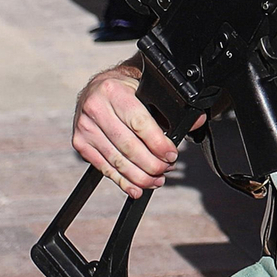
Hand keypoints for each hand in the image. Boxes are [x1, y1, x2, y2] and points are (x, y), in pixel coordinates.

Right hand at [71, 62, 182, 198]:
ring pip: (116, 160)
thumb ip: (170, 108)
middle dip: (151, 163)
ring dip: (139, 176)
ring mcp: (85, 127)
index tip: (171, 155)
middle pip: (128, 146)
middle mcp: (95, 108)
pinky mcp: (80, 143)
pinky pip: (104, 167)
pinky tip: (136, 187)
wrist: (97, 88)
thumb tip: (197, 122)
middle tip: (166, 168)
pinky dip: (122, 181)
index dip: (157, 144)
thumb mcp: (147, 90)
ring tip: (156, 180)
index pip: (139, 124)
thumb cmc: (126, 89)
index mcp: (114, 91)